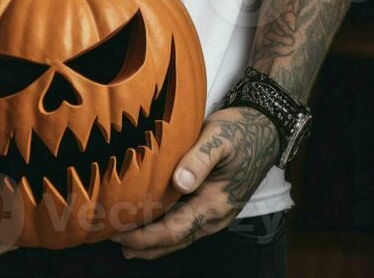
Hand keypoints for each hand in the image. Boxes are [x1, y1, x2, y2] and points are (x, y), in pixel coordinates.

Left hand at [110, 106, 279, 259]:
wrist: (265, 128)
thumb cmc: (240, 130)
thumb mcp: (220, 138)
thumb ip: (200, 159)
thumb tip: (180, 183)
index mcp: (215, 204)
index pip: (174, 231)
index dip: (144, 237)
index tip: (118, 232)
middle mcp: (215, 216)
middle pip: (174, 241)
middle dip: (142, 244)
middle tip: (109, 236)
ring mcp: (215, 213)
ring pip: (179, 237)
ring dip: (151, 242)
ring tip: (122, 241)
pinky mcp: (211, 204)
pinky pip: (184, 225)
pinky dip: (163, 231)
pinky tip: (148, 226)